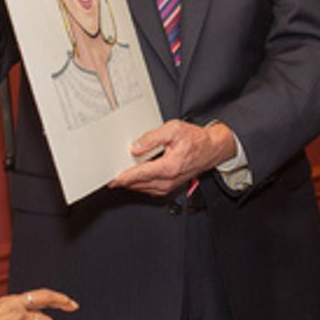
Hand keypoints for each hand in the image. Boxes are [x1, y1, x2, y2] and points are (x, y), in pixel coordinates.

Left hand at [109, 120, 234, 196]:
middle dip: (123, 181)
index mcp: (169, 167)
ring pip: (142, 188)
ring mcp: (169, 186)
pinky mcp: (169, 187)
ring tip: (117, 177)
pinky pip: (149, 189)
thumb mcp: (173, 130)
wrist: (211, 149)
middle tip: (108, 176)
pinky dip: (139, 185)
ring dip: (130, 184)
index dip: (123, 177)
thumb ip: (152, 138)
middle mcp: (168, 180)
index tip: (111, 179)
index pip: (140, 174)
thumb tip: (135, 147)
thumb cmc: (195, 139)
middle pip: (138, 184)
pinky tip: (133, 179)